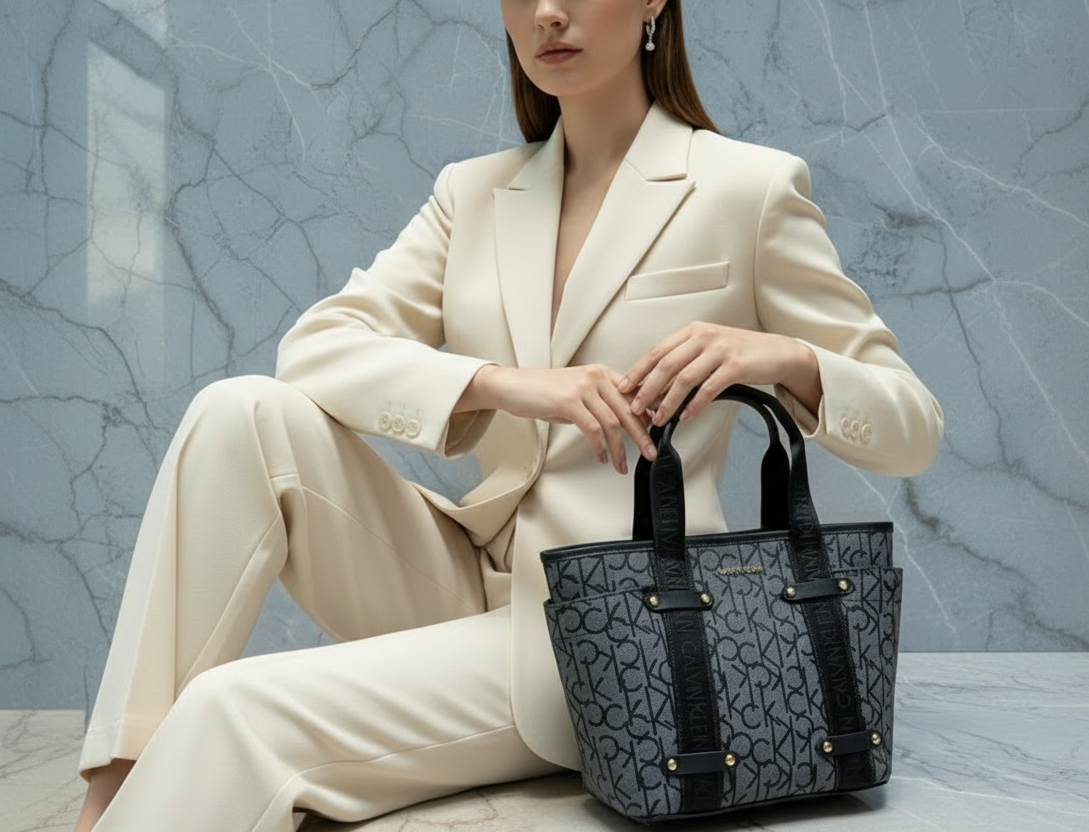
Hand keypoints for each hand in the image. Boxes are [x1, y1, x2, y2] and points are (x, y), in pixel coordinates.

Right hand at [457, 364, 655, 472]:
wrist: (512, 386)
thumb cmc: (543, 392)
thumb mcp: (579, 394)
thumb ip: (601, 405)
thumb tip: (625, 424)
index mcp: (602, 373)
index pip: (634, 395)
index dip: (648, 416)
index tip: (657, 435)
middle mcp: (596, 376)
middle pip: (629, 410)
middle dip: (642, 436)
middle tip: (651, 453)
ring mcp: (583, 387)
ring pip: (612, 422)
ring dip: (620, 448)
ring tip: (623, 464)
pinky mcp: (569, 401)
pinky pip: (592, 428)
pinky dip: (600, 447)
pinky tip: (601, 457)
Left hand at [619, 322, 821, 425]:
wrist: (779, 352)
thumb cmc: (742, 353)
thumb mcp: (709, 349)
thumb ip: (685, 362)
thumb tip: (657, 387)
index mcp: (693, 332)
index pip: (657, 351)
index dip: (638, 371)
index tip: (624, 388)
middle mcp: (704, 337)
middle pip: (666, 365)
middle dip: (646, 389)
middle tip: (635, 408)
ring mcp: (720, 350)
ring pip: (684, 378)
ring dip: (667, 402)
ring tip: (658, 419)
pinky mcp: (735, 366)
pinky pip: (708, 389)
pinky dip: (694, 405)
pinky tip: (685, 417)